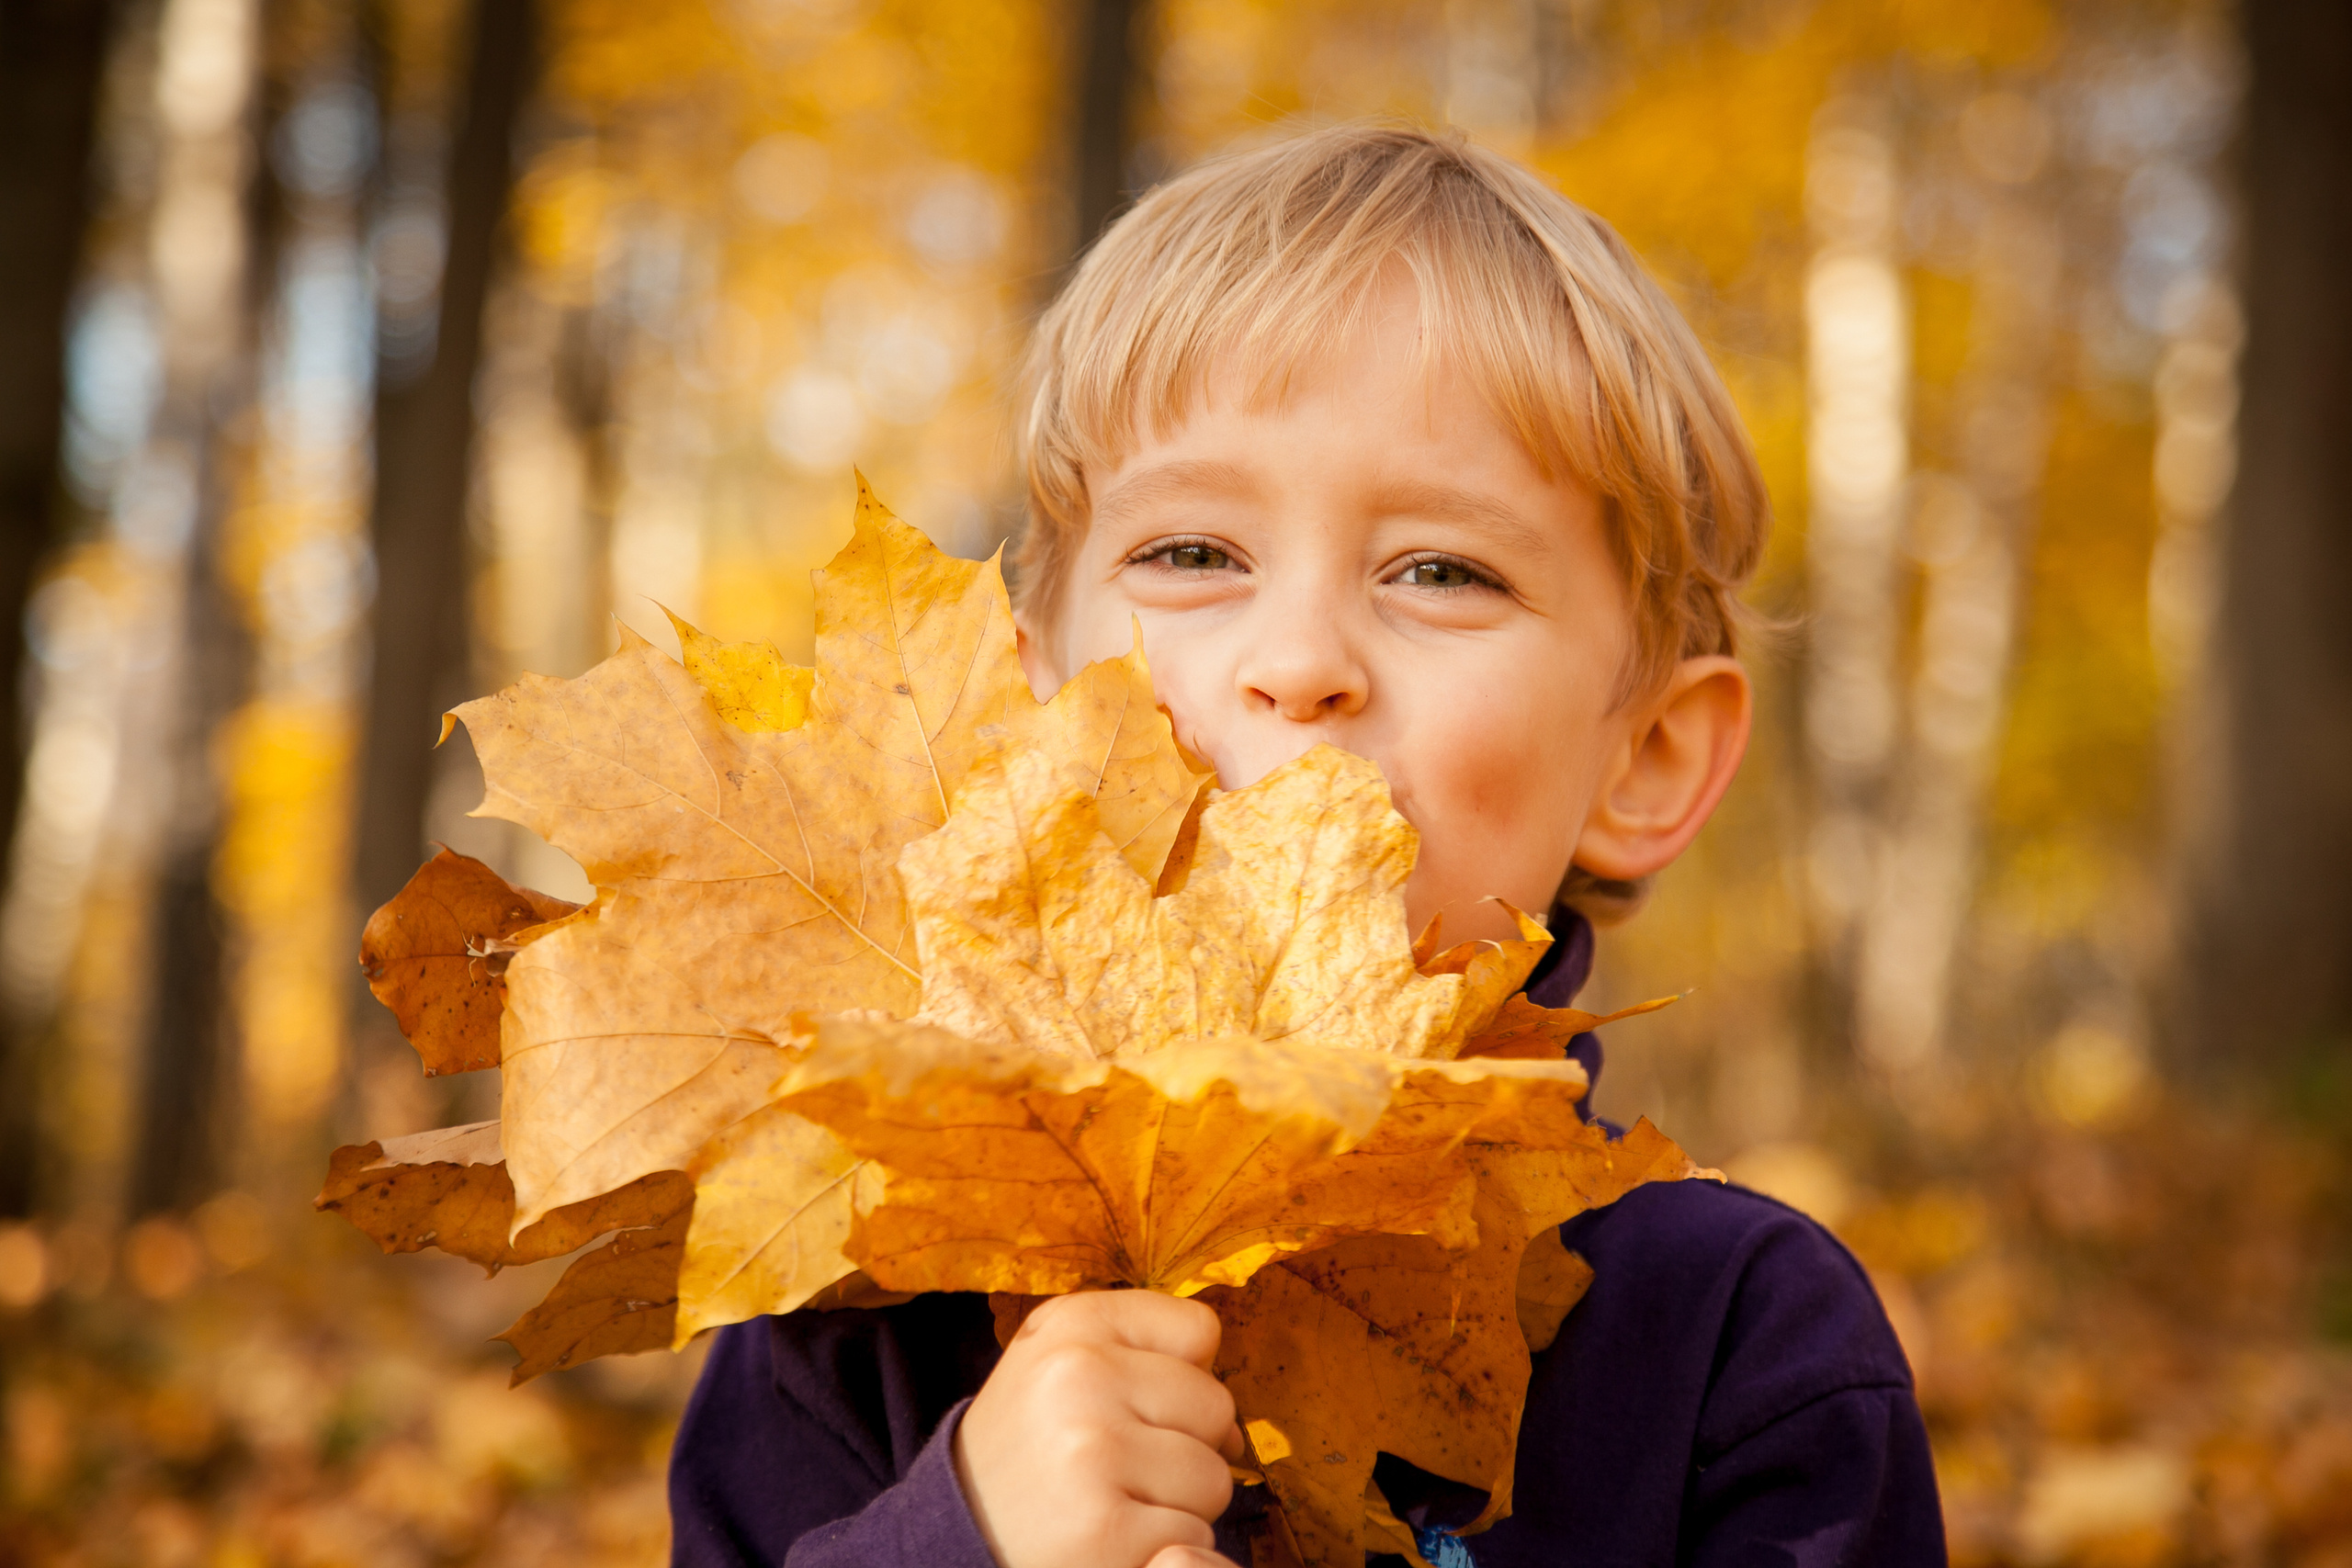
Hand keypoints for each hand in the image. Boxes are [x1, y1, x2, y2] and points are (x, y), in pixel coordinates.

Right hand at [954, 1290, 1244, 1567]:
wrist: (953, 1531)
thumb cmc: (1029, 1447)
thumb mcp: (1060, 1363)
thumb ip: (1146, 1354)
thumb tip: (1234, 1431)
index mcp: (1071, 1325)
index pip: (1199, 1329)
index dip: (1180, 1375)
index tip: (1131, 1402)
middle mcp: (1078, 1377)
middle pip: (1216, 1406)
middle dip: (1184, 1445)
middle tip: (1115, 1464)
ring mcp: (1092, 1454)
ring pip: (1214, 1478)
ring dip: (1177, 1502)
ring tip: (1110, 1500)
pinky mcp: (1106, 1530)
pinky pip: (1194, 1536)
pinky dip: (1161, 1547)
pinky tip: (1109, 1538)